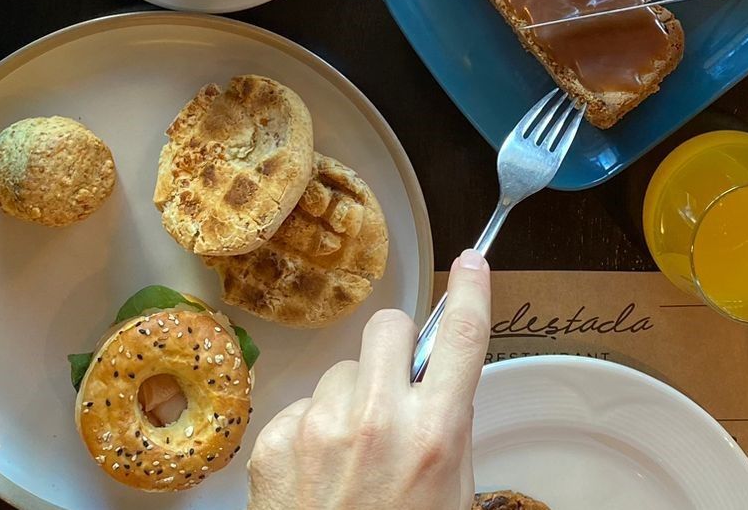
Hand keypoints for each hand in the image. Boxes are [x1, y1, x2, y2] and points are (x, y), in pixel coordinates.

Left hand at [248, 251, 490, 509]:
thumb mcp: (450, 492)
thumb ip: (447, 428)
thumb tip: (438, 377)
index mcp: (434, 433)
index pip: (463, 337)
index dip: (472, 289)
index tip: (472, 262)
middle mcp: (378, 420)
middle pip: (389, 328)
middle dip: (393, 351)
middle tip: (393, 389)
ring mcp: (321, 427)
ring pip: (341, 369)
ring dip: (348, 398)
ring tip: (349, 457)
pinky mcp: (275, 441)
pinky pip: (302, 405)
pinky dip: (310, 431)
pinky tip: (316, 475)